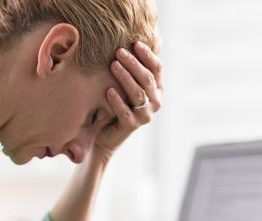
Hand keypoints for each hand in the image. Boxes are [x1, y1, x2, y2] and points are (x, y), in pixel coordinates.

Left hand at [93, 41, 163, 162]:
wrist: (105, 135)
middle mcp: (155, 102)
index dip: (147, 55)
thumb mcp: (126, 85)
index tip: (135, 43)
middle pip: (146, 78)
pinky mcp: (131, 126)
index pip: (156, 68)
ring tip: (113, 65)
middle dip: (133, 63)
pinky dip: (117, 100)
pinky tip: (108, 90)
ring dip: (125, 77)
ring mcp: (145, 115)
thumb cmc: (115, 105)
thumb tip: (130, 43)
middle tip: (119, 52)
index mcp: (157, 89)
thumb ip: (132, 70)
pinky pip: (125, 111)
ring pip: (137, 93)